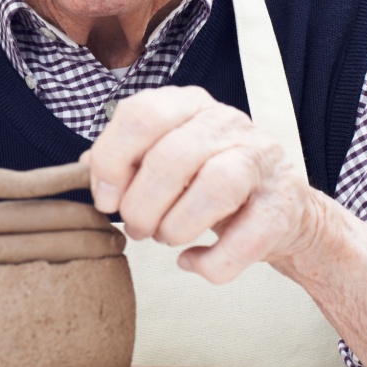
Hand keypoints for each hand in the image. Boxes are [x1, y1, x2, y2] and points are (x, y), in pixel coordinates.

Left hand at [87, 85, 325, 282]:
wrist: (280, 210)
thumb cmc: (208, 183)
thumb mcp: (165, 159)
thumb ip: (124, 160)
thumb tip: (82, 170)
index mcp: (189, 104)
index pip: (142, 114)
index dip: (112, 162)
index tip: (105, 200)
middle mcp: (228, 122)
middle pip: (172, 157)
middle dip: (142, 206)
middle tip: (138, 229)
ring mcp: (261, 161)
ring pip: (215, 186)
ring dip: (176, 226)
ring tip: (166, 239)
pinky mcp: (283, 205)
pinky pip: (246, 239)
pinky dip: (211, 261)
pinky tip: (194, 261)